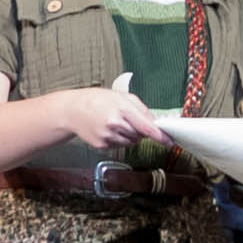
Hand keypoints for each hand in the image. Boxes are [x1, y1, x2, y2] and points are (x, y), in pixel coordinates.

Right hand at [45, 78, 162, 154]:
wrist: (72, 110)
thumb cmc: (98, 100)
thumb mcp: (121, 96)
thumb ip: (141, 108)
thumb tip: (156, 122)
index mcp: (122, 109)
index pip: (146, 127)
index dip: (160, 136)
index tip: (170, 142)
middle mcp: (115, 124)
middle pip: (140, 136)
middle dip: (140, 131)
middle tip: (128, 120)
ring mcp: (108, 137)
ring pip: (131, 142)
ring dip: (130, 135)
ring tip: (116, 123)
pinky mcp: (102, 146)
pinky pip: (119, 146)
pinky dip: (118, 139)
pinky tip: (108, 129)